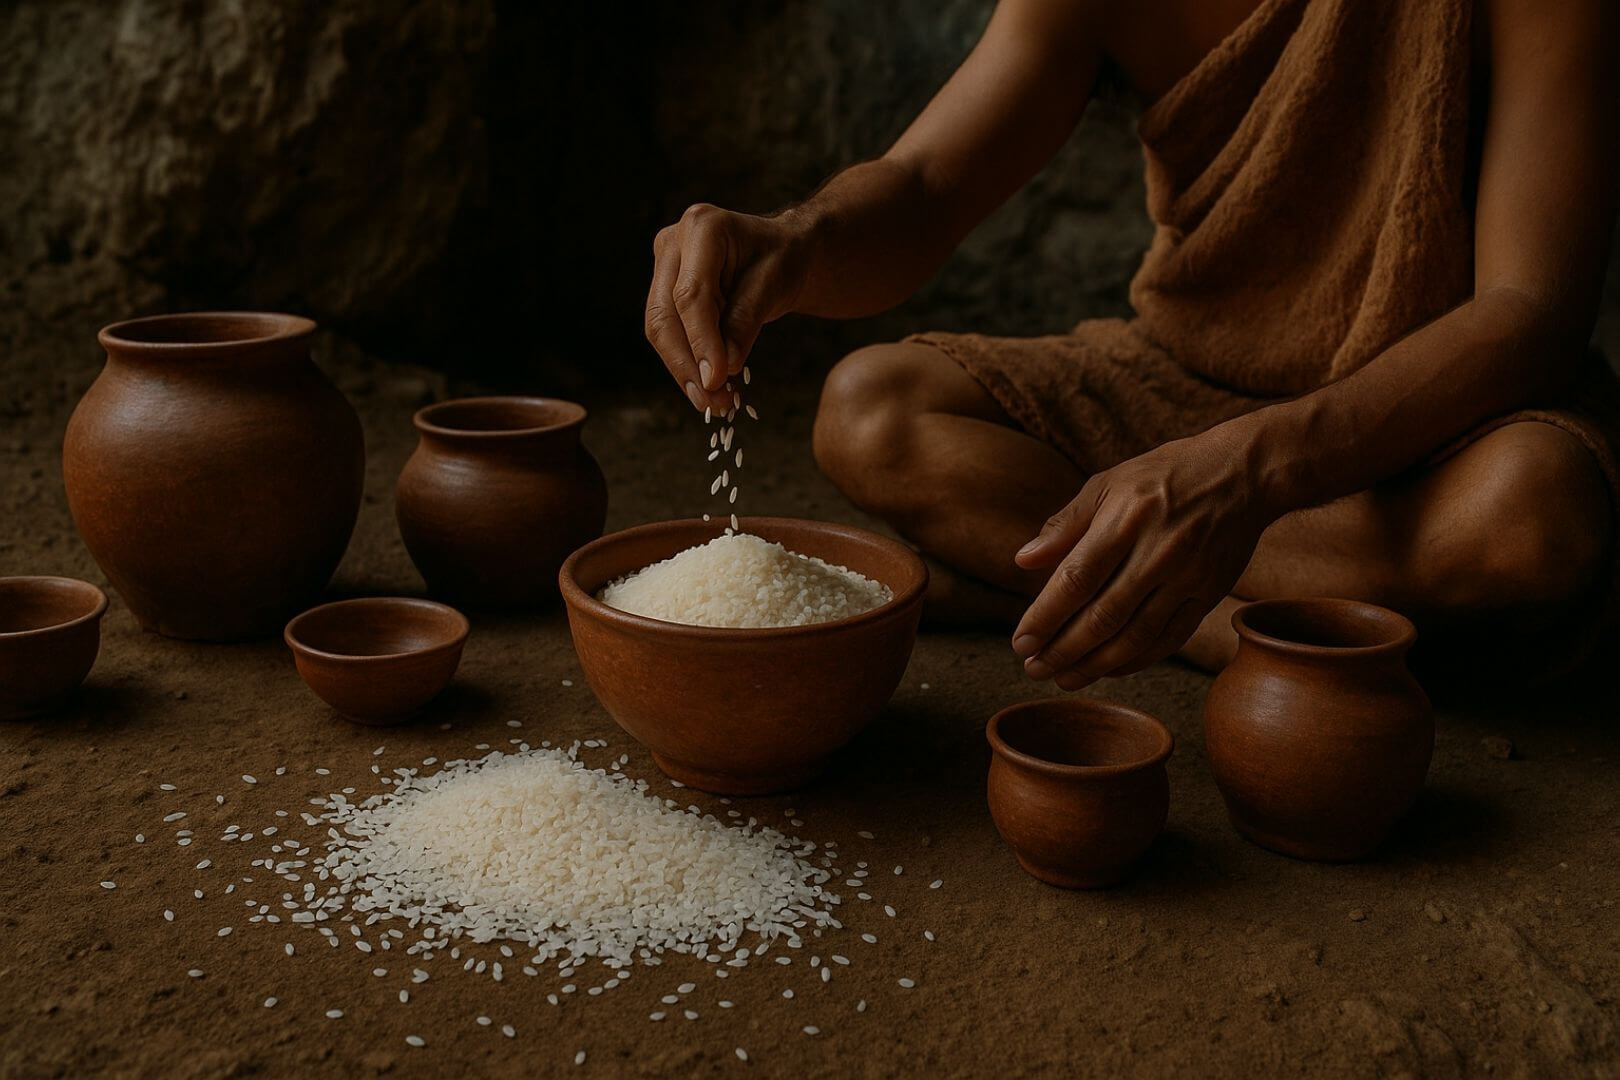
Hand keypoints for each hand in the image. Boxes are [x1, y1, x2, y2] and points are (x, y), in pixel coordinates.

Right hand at [645, 204, 810, 411]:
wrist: (780, 251)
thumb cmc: (782, 259)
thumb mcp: (775, 285)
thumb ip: (746, 321)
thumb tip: (722, 368)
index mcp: (703, 226)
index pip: (690, 294)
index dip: (700, 341)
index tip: (716, 379)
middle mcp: (673, 242)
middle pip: (664, 313)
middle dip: (686, 363)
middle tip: (712, 403)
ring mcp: (663, 266)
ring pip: (660, 327)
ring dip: (683, 370)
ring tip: (713, 404)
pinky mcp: (664, 289)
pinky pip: (668, 332)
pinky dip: (687, 363)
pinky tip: (707, 390)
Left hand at [1010, 426, 1280, 688]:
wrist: (1242, 474)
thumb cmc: (1163, 476)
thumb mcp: (1108, 484)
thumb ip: (1065, 525)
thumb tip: (1022, 561)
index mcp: (1123, 521)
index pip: (1075, 580)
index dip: (1045, 617)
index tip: (1021, 643)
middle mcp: (1156, 553)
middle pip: (1102, 617)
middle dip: (1062, 651)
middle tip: (1034, 669)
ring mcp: (1187, 577)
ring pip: (1135, 636)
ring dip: (1095, 665)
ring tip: (1064, 678)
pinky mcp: (1209, 595)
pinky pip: (1169, 639)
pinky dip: (1136, 660)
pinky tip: (1109, 669)